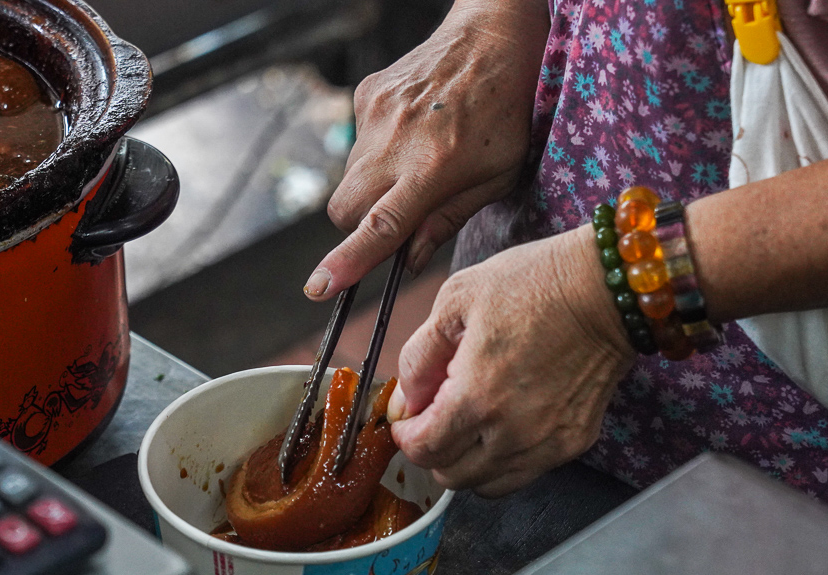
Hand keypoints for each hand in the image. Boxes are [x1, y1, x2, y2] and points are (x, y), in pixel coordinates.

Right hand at [303, 0, 548, 299]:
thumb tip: (409, 259)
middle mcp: (396, 141)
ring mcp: (375, 115)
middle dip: (360, 225)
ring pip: (348, 178)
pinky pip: (356, 143)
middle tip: (399, 212)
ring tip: (416, 161)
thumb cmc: (507, 110)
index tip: (320, 286)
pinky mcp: (365, 95)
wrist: (494, 35)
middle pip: (345, 210)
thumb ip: (448, 220)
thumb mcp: (497, 177)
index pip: (381, 225)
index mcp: (434, 167)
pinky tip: (411, 131)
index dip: (348, 260)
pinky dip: (377, 151)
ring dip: (372, 187)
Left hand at [387, 226, 633, 495]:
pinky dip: (504, 459)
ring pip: (486, 485)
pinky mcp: (573, 442)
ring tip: (470, 422)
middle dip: (433, 449)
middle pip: (451, 476)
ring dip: (467, 461)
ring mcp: (547, 443)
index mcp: (476, 398)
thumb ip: (419, 357)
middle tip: (436, 415)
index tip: (408, 417)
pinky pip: (524, 472)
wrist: (606, 288)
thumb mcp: (455, 301)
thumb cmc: (533, 285)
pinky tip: (504, 423)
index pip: (423, 451)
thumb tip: (405, 400)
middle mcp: (512, 432)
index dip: (406, 436)